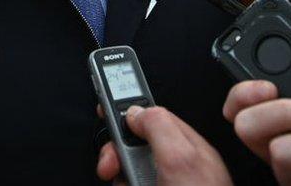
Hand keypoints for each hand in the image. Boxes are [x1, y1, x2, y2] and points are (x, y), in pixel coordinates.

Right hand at [96, 105, 230, 185]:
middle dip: (117, 157)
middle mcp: (177, 168)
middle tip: (113, 167)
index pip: (151, 117)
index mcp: (187, 147)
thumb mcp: (180, 159)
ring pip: (126, 176)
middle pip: (131, 149)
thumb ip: (158, 125)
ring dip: (122, 181)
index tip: (103, 111)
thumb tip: (135, 111)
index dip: (126, 113)